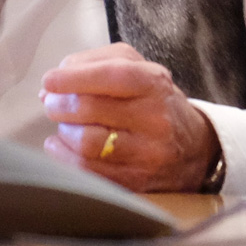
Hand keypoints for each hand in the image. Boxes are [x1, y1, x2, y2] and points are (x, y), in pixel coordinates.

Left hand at [38, 42, 220, 192]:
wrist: (196, 148)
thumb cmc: (153, 100)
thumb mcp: (135, 67)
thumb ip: (94, 63)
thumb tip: (53, 82)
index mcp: (153, 83)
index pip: (111, 76)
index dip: (74, 77)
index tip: (49, 80)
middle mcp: (154, 119)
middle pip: (91, 109)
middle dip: (59, 105)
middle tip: (52, 103)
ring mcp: (148, 154)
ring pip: (87, 143)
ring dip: (64, 131)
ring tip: (65, 125)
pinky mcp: (137, 182)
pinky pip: (88, 171)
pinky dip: (64, 156)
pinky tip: (63, 145)